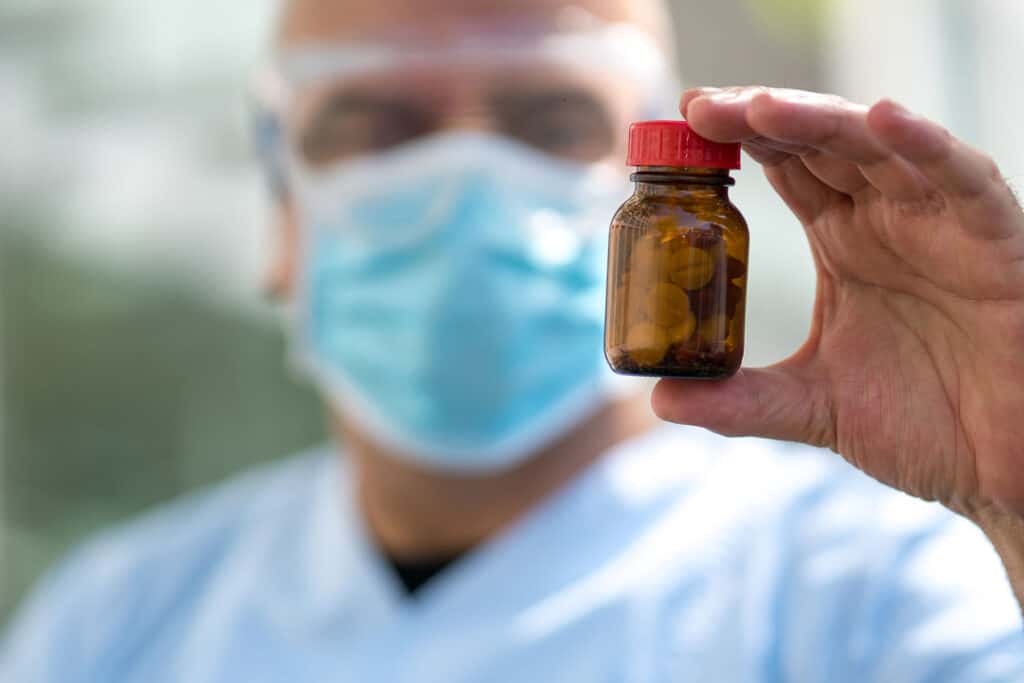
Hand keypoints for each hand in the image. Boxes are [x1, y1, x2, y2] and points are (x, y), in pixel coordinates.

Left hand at [651, 86, 1023, 520]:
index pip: (787, 169)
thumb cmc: (922, 424)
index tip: (685, 119)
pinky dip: (927, 147)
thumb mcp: (812, 409)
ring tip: (762, 107)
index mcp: (844, 242)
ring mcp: (939, 226)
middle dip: (762, 119)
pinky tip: (884, 120)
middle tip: (703, 108)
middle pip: (821, 145)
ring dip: (824, 122)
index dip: (739, 139)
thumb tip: (660, 400)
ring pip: (881, 149)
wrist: (999, 467)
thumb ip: (740, 402)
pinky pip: (963, 181)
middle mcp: (886, 221)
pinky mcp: (993, 243)